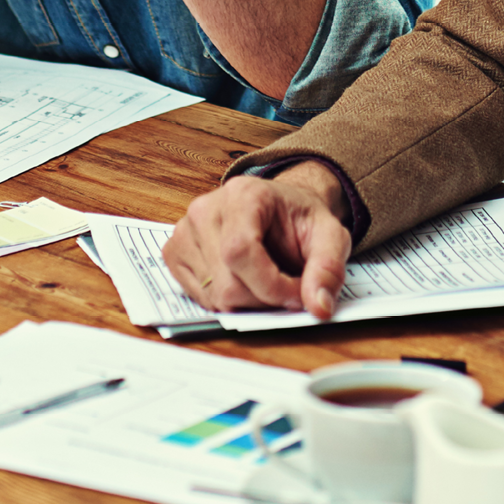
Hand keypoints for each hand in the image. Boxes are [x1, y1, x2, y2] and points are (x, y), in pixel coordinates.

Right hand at [161, 168, 353, 317]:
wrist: (279, 208)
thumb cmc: (299, 218)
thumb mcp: (330, 236)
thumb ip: (328, 269)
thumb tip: (319, 308)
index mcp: (242, 195)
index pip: (240, 252)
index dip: (270, 286)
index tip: (297, 296)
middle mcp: (205, 210)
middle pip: (226, 283)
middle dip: (265, 300)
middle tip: (288, 291)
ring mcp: (184, 232)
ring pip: (214, 297)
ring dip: (248, 303)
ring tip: (267, 282)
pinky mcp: (174, 253)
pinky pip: (200, 298)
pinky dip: (228, 301)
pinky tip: (245, 282)